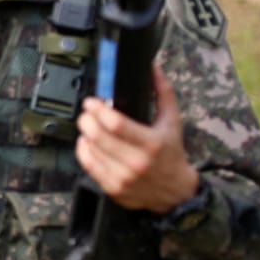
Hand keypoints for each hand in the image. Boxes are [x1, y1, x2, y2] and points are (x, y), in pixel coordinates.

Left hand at [75, 64, 201, 213]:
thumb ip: (163, 92)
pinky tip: (88, 143)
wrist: (176, 192)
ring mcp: (123, 178)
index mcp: (152, 144)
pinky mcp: (113, 188)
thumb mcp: (172, 121)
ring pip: (91, 150)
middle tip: (87, 113)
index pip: (116, 124)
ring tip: (89, 126)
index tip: (92, 102)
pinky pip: (89, 166)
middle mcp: (137, 162)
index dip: (98, 110)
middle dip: (87, 120)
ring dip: (85, 134)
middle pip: (99, 137)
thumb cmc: (171, 153)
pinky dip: (83, 151)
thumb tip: (153, 68)